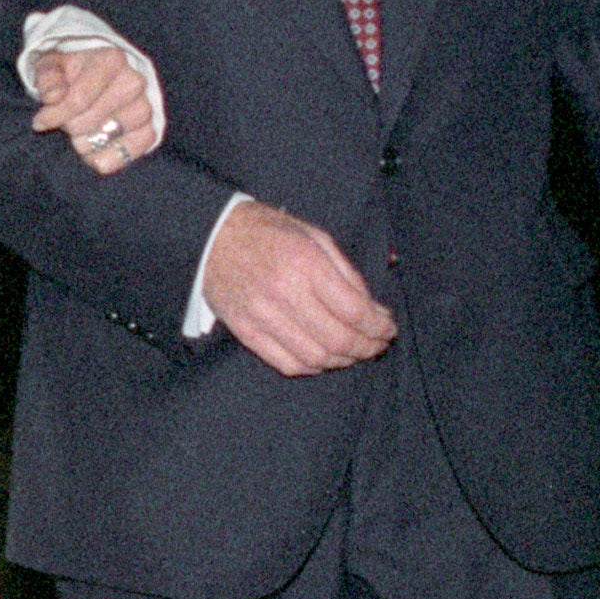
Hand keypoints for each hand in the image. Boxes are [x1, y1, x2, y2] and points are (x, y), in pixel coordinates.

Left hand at [30, 42, 161, 175]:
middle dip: (70, 127)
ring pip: (109, 136)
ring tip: (78, 136)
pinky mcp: (150, 130)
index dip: (55, 116)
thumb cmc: (69, 73)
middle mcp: (133, 81)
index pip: (78, 99)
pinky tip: (93, 157)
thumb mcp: (51, 67)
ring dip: (85, 144)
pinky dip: (109, 159)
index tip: (40, 122)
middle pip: (91, 121)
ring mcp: (145, 106)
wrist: (92, 81)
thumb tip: (53, 96)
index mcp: (110, 60)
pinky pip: (130, 152)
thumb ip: (48, 78)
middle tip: (65, 123)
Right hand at [198, 199, 397, 375]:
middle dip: (367, 347)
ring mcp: (262, 316)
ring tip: (354, 353)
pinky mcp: (245, 331)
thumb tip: (372, 309)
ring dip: (343, 361)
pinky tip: (324, 358)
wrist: (210, 236)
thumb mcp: (314, 236)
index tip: (389, 328)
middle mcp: (284, 293)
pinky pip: (286, 363)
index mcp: (306, 263)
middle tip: (377, 344)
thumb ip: (346, 272)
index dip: (379, 327)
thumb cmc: (268, 231)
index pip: (354, 311)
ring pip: (315, 357)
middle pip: (338, 340)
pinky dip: (312, 367)